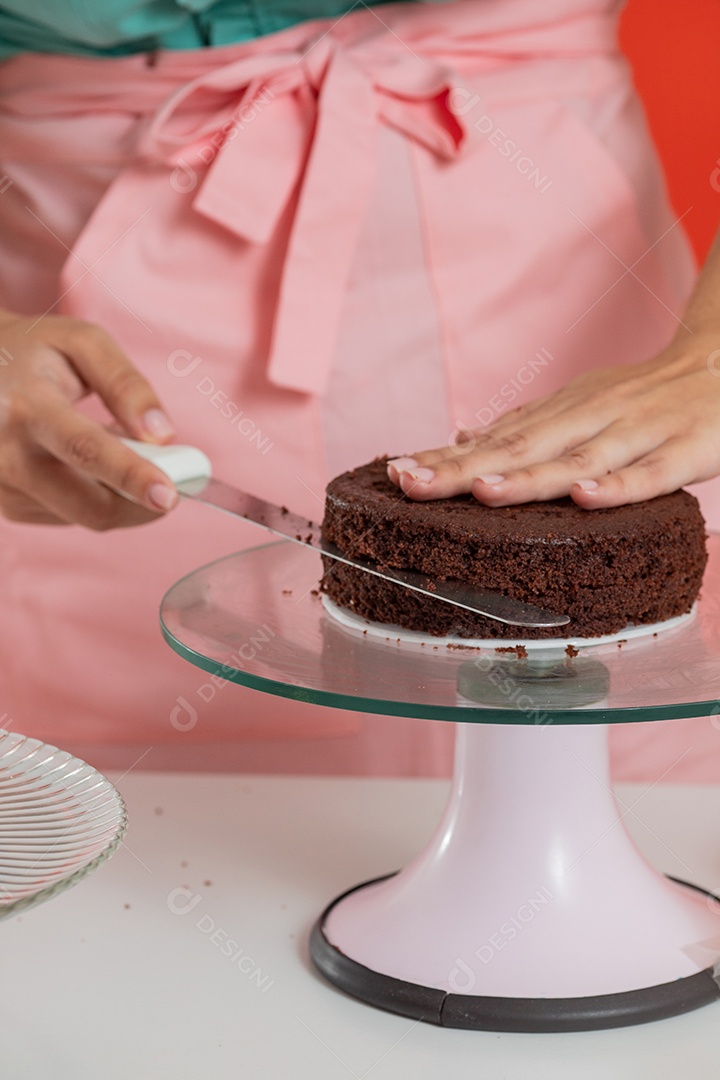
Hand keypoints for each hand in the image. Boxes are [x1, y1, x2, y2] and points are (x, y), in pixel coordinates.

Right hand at [0, 309, 177, 527]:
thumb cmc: (33, 352)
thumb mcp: (82, 343)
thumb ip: (126, 384)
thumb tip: (162, 434)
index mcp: (27, 406)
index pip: (85, 448)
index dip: (131, 476)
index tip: (168, 496)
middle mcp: (6, 452)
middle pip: (88, 504)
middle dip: (140, 507)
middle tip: (172, 489)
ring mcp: (2, 485)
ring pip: (83, 515)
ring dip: (117, 495)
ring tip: (113, 452)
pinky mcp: (7, 504)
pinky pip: (69, 516)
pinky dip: (92, 496)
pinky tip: (84, 465)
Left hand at [387, 330, 719, 508]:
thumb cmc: (647, 397)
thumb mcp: (582, 403)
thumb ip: (528, 425)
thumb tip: (464, 438)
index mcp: (563, 412)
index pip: (494, 440)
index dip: (444, 458)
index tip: (394, 473)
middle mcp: (591, 420)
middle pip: (520, 449)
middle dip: (462, 469)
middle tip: (409, 483)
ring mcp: (636, 435)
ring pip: (577, 460)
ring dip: (528, 478)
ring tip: (481, 491)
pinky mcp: (682, 452)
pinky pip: (648, 475)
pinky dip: (617, 487)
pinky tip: (583, 498)